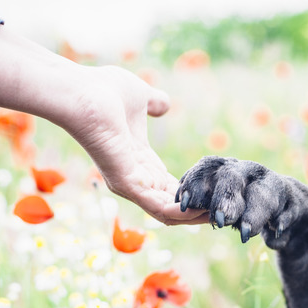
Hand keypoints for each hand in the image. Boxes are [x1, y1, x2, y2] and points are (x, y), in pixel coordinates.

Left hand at [0, 25, 206, 224]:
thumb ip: (154, 103)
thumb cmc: (103, 91)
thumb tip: (164, 104)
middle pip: (170, 205)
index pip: (168, 185)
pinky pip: (160, 209)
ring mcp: (129, 184)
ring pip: (168, 213)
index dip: (192, 190)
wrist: (81, 92)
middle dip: (198, 211)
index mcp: (137, 160)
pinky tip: (206, 209)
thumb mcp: (140, 97)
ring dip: (195, 217)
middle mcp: (133, 177)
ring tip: (221, 215)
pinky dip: (184, 213)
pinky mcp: (127, 185)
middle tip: (226, 212)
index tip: (216, 192)